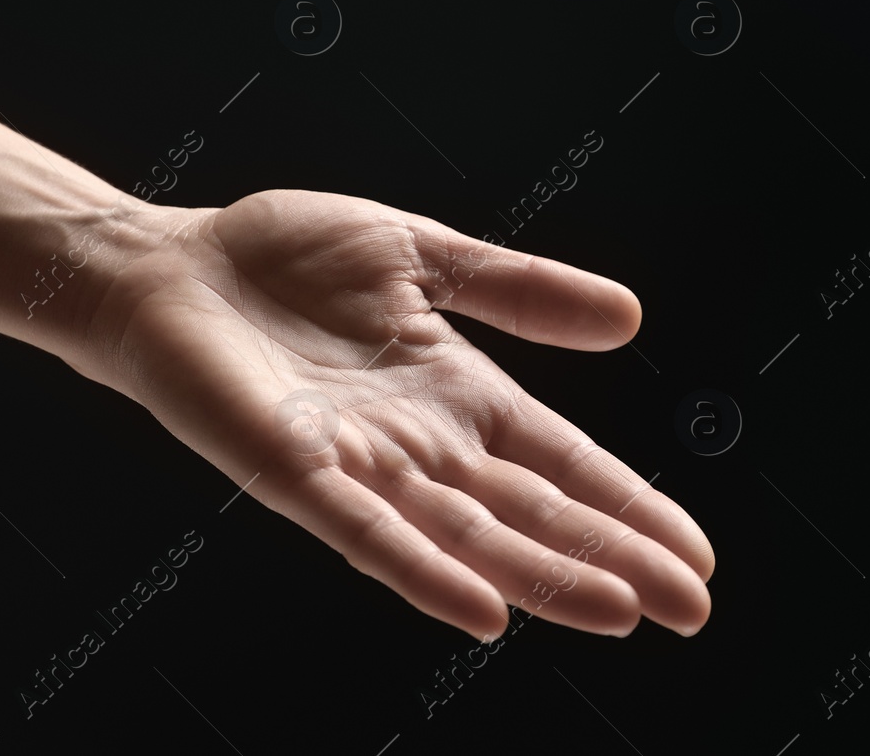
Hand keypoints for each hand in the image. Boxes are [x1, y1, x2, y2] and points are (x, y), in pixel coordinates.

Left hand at [73, 188, 712, 639]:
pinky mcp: (292, 470)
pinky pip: (366, 532)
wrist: (172, 267)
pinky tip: (482, 613)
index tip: (697, 555)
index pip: (562, 461)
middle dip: (612, 557)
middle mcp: (420, 445)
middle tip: (692, 611)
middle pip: (531, 512)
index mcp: (457, 393)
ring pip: (466, 535)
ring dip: (541, 575)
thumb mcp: (425, 256)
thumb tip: (631, 317)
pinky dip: (423, 571)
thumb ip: (519, 289)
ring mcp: (359, 465)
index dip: (628, 505)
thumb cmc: (286, 260)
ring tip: (619, 612)